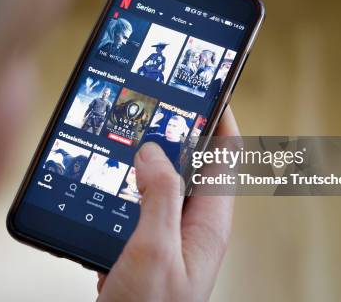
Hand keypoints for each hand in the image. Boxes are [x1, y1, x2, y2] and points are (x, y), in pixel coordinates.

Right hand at [96, 106, 239, 301]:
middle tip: (163, 101)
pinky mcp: (146, 245)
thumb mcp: (156, 250)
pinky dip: (132, 182)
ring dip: (154, 156)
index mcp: (208, 224)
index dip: (222, 120)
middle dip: (183, 132)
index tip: (212, 89)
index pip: (225, 158)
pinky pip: (144, 201)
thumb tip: (154, 151)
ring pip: (166, 181)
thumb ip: (159, 196)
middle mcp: (192, 226)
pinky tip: (114, 174)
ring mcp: (169, 236)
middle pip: (196, 164)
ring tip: (136, 128)